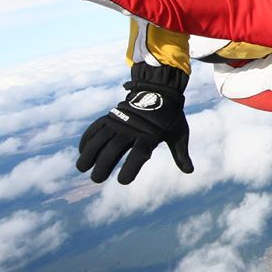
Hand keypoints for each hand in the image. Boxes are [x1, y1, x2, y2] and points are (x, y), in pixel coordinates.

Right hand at [77, 63, 194, 183]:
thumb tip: (189, 171)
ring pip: (100, 138)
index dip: (130, 169)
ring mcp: (119, 121)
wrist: (160, 89)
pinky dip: (88, 138)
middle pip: (114, 149)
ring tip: (81, 168)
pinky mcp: (111, 116)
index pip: (138, 155)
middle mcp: (131, 129)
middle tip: (96, 179)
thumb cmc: (170, 116)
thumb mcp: (179, 134)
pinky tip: (82, 151)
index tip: (122, 181)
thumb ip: (181, 154)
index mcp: (149, 136)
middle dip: (103, 165)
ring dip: (89, 153)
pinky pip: (96, 127)